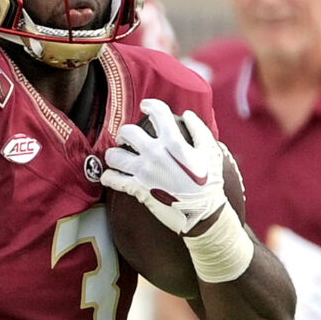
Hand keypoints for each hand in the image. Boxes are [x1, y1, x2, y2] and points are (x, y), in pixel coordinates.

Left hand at [101, 98, 230, 235]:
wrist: (203, 214)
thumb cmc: (210, 183)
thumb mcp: (212, 152)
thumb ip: (199, 130)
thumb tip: (187, 114)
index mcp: (174, 142)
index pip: (157, 113)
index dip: (149, 105)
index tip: (145, 106)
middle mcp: (155, 154)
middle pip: (127, 132)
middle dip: (126, 133)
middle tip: (128, 138)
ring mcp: (144, 172)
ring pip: (114, 155)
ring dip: (114, 155)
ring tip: (119, 157)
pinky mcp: (137, 189)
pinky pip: (112, 179)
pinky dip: (109, 177)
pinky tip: (112, 176)